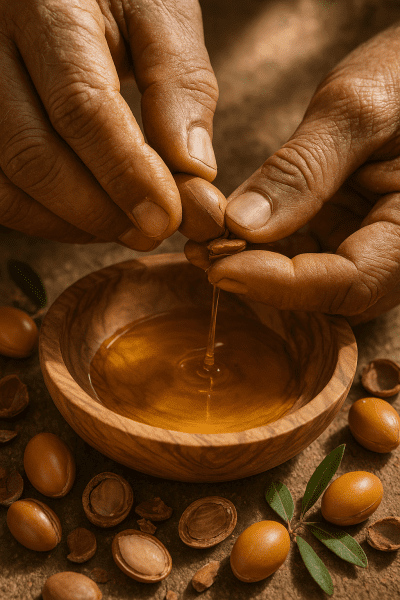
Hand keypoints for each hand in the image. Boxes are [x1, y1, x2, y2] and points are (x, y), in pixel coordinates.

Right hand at [0, 0, 217, 249]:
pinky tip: (89, 217)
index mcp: (47, 7)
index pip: (80, 106)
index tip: (167, 216)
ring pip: (8, 182)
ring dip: (73, 223)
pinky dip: (46, 218)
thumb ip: (180, 86)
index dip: (125, 173)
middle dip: (100, 210)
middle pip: (34, 155)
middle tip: (152, 231)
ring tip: (127, 226)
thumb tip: (193, 170)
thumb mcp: (159, 16)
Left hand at [187, 23, 399, 324]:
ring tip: (204, 246)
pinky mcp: (343, 230)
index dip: (282, 285)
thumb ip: (302, 170)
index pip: (349, 283)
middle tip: (204, 258)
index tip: (220, 268)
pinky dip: (263, 250)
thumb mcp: (354, 110)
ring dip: (256, 270)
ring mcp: (367, 243)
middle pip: (328, 297)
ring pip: (310, 285)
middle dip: (262, 283)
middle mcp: (395, 250)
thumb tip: (241, 226)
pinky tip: (225, 233)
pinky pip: (303, 257)